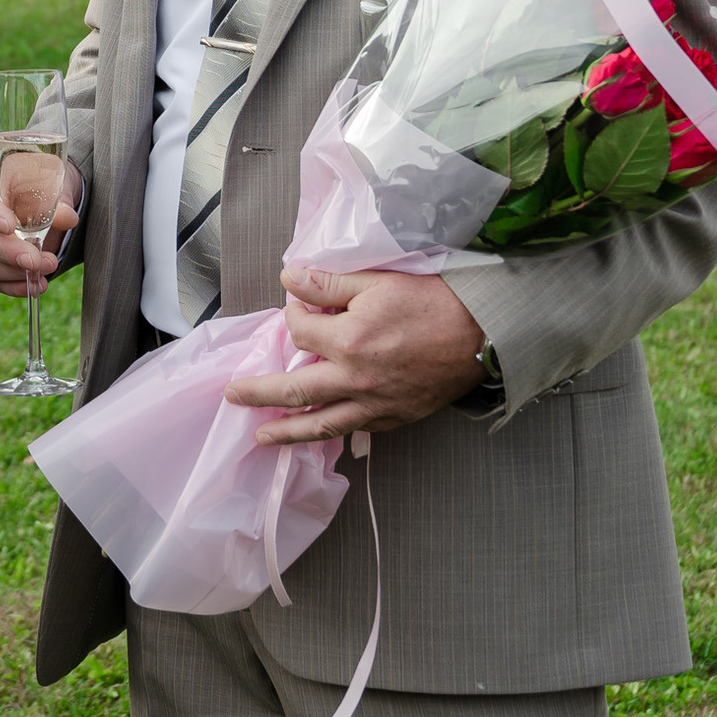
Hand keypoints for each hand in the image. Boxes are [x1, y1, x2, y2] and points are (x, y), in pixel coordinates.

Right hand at [0, 156, 82, 297]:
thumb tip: (66, 218)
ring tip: (46, 270)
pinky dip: (14, 286)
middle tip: (34, 260)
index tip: (9, 227)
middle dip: (8, 252)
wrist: (49, 193)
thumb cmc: (46, 179)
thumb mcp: (55, 180)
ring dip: (14, 271)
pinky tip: (36, 286)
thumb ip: (59, 197)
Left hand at [225, 265, 486, 444]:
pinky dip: (329, 436)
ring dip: (286, 432)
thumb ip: (329, 282)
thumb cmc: (434, 302)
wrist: (483, 334)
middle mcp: (355, 379)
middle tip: (234, 396)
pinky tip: (316, 437)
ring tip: (262, 437)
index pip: (300, 330)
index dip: (293, 313)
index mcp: (349, 341)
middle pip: (294, 391)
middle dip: (259, 393)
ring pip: (320, 425)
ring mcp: (374, 404)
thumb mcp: (378, 280)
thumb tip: (288, 278)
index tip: (297, 304)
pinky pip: (353, 431)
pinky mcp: (393, 418)